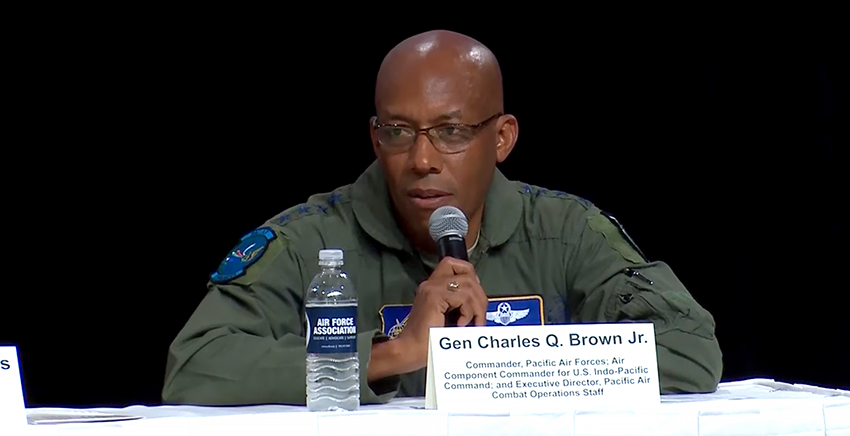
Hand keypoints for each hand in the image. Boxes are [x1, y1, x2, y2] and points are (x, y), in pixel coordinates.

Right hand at [392, 257, 487, 372]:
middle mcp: (431, 283)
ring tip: (474, 324)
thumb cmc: (428, 340)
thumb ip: (459, 305)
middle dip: (480, 296)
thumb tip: (480, 300)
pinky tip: (461, 325)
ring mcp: (432, 288)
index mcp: (433, 286)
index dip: (471, 276)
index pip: (455, 264)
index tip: (475, 297)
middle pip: (467, 273)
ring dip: (477, 307)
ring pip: (469, 285)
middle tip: (480, 317)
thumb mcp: (448, 318)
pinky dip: (468, 312)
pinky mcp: (434, 296)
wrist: (410, 351)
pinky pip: (463, 297)